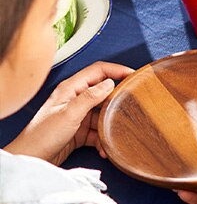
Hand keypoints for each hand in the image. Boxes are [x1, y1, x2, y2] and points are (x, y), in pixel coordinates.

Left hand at [4, 61, 133, 164]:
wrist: (30, 159)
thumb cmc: (42, 135)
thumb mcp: (69, 114)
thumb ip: (90, 97)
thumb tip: (110, 83)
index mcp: (71, 88)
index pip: (98, 71)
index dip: (117, 70)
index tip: (134, 75)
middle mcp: (75, 99)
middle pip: (103, 91)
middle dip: (118, 98)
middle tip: (133, 102)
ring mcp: (78, 115)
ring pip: (102, 113)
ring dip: (110, 122)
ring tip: (118, 129)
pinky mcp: (79, 131)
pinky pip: (97, 130)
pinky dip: (103, 139)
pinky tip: (104, 147)